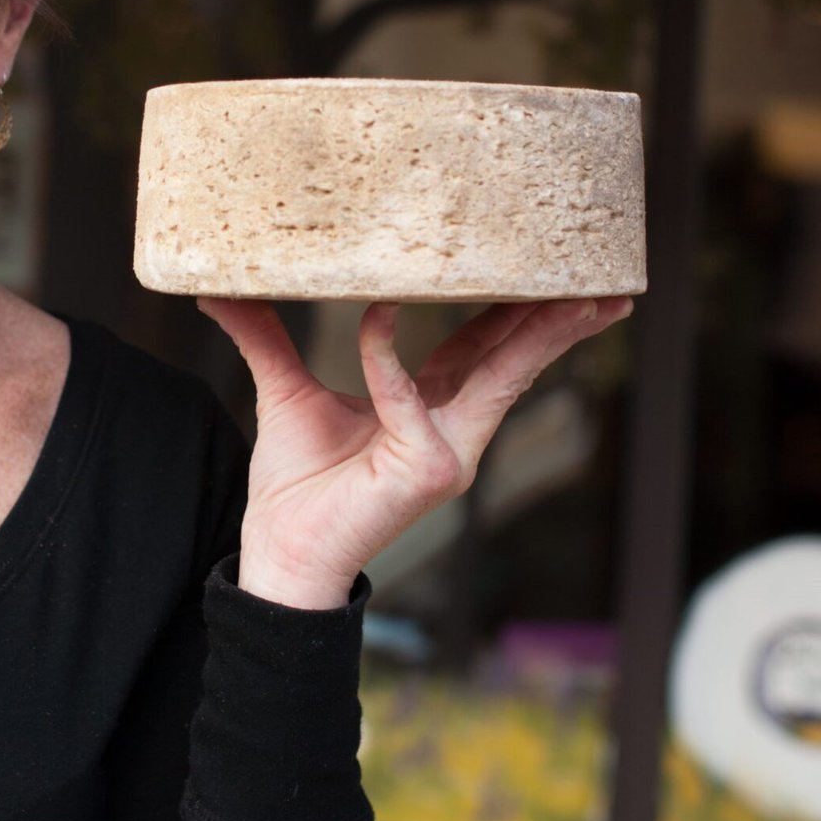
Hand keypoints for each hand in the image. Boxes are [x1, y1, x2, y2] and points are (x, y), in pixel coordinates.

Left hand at [199, 295, 634, 609]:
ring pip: (500, 379)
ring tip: (576, 298)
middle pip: (513, 362)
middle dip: (558, 320)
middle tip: (602, 279)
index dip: (512, 310)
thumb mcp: (282, 393)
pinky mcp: (425, 472)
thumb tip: (218, 288)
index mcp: (429, 411)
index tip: (534, 267)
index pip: (482, 350)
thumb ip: (263, 338)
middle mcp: (451, 433)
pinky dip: (388, 362)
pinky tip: (379, 319)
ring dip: (536, 335)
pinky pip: (408, 401)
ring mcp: (446, 455)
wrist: (278, 553)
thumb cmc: (293, 486)